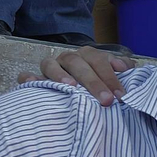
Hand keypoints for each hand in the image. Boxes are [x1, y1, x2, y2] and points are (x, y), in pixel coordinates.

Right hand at [20, 46, 136, 105]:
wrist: (75, 90)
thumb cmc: (96, 83)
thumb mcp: (110, 75)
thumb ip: (121, 69)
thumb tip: (130, 66)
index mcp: (87, 56)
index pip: (99, 60)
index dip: (111, 76)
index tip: (121, 95)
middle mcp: (68, 58)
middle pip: (78, 63)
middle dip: (93, 81)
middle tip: (106, 100)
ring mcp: (50, 67)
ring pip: (51, 64)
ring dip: (60, 74)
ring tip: (71, 88)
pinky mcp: (35, 78)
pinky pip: (27, 76)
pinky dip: (28, 78)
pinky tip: (32, 84)